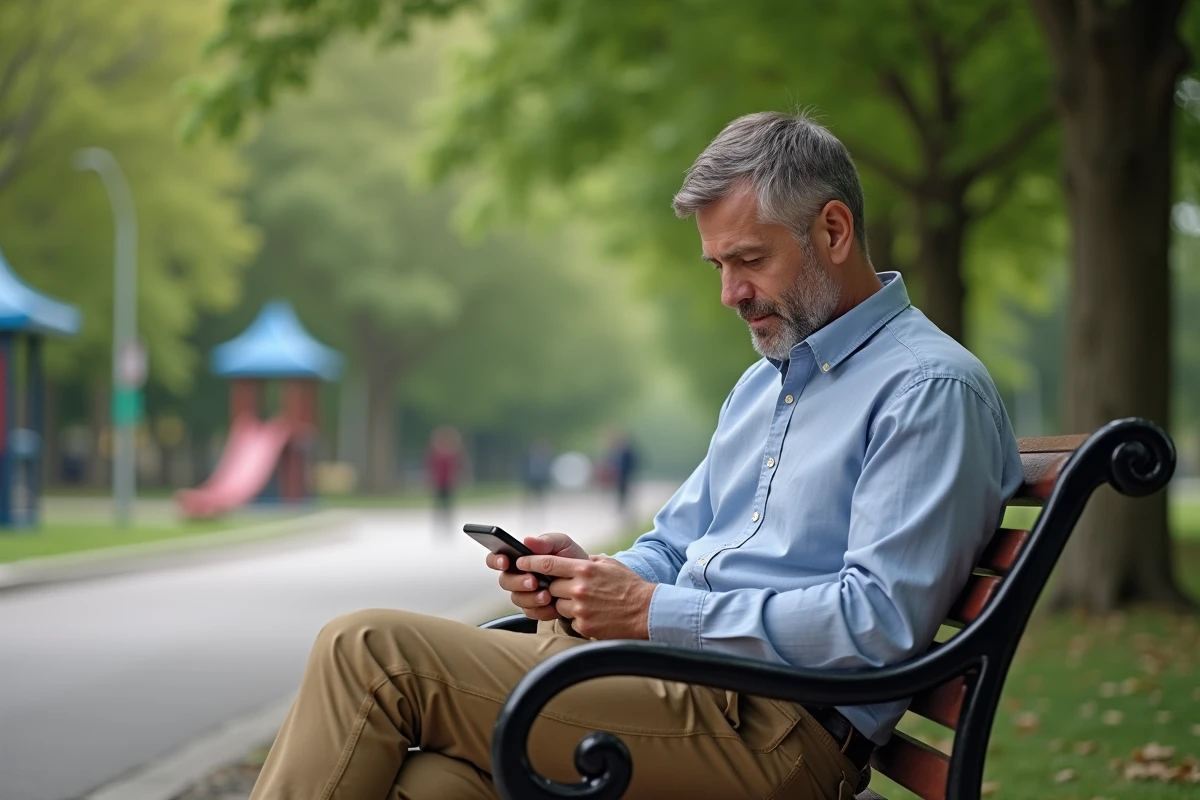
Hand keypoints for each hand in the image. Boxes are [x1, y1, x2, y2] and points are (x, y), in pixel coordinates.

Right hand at [486, 533, 588, 621]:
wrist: (588, 579)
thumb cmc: (571, 558)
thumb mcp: (562, 544)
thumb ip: (545, 542)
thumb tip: (528, 540)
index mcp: (520, 558)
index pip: (496, 558)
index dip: (496, 560)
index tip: (505, 561)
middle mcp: (518, 576)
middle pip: (505, 581)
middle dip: (517, 582)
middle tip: (533, 581)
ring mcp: (525, 593)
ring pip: (516, 599)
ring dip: (530, 598)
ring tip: (547, 595)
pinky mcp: (535, 608)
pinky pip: (530, 613)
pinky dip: (541, 610)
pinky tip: (552, 605)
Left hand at [516, 553, 654, 639]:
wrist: (646, 611)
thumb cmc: (629, 585)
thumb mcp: (609, 564)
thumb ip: (587, 561)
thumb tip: (571, 560)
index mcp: (584, 569)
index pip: (547, 564)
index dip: (529, 563)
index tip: (519, 562)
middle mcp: (579, 588)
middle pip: (550, 586)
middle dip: (554, 587)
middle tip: (564, 587)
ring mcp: (580, 608)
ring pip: (558, 604)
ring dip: (565, 602)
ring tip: (585, 601)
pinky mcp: (584, 625)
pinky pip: (570, 620)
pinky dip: (577, 616)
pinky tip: (592, 613)